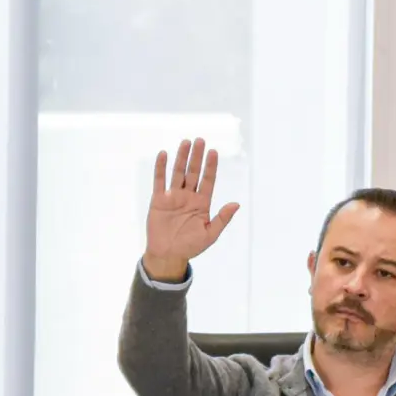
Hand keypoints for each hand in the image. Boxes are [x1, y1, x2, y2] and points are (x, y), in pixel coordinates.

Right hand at [143, 137, 240, 281]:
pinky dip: (160, 168)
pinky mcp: (159, 200)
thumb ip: (222, 219)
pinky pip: (159, 181)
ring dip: (182, 158)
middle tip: (200, 140)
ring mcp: (173, 197)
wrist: (168, 255)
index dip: (211, 166)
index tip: (214, 152)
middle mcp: (188, 196)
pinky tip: (163, 154)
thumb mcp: (210, 234)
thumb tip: (236, 204)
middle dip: (197, 157)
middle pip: (194, 172)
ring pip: (178, 173)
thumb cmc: (190, 247)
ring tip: (186, 142)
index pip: (208, 180)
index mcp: (202, 203)